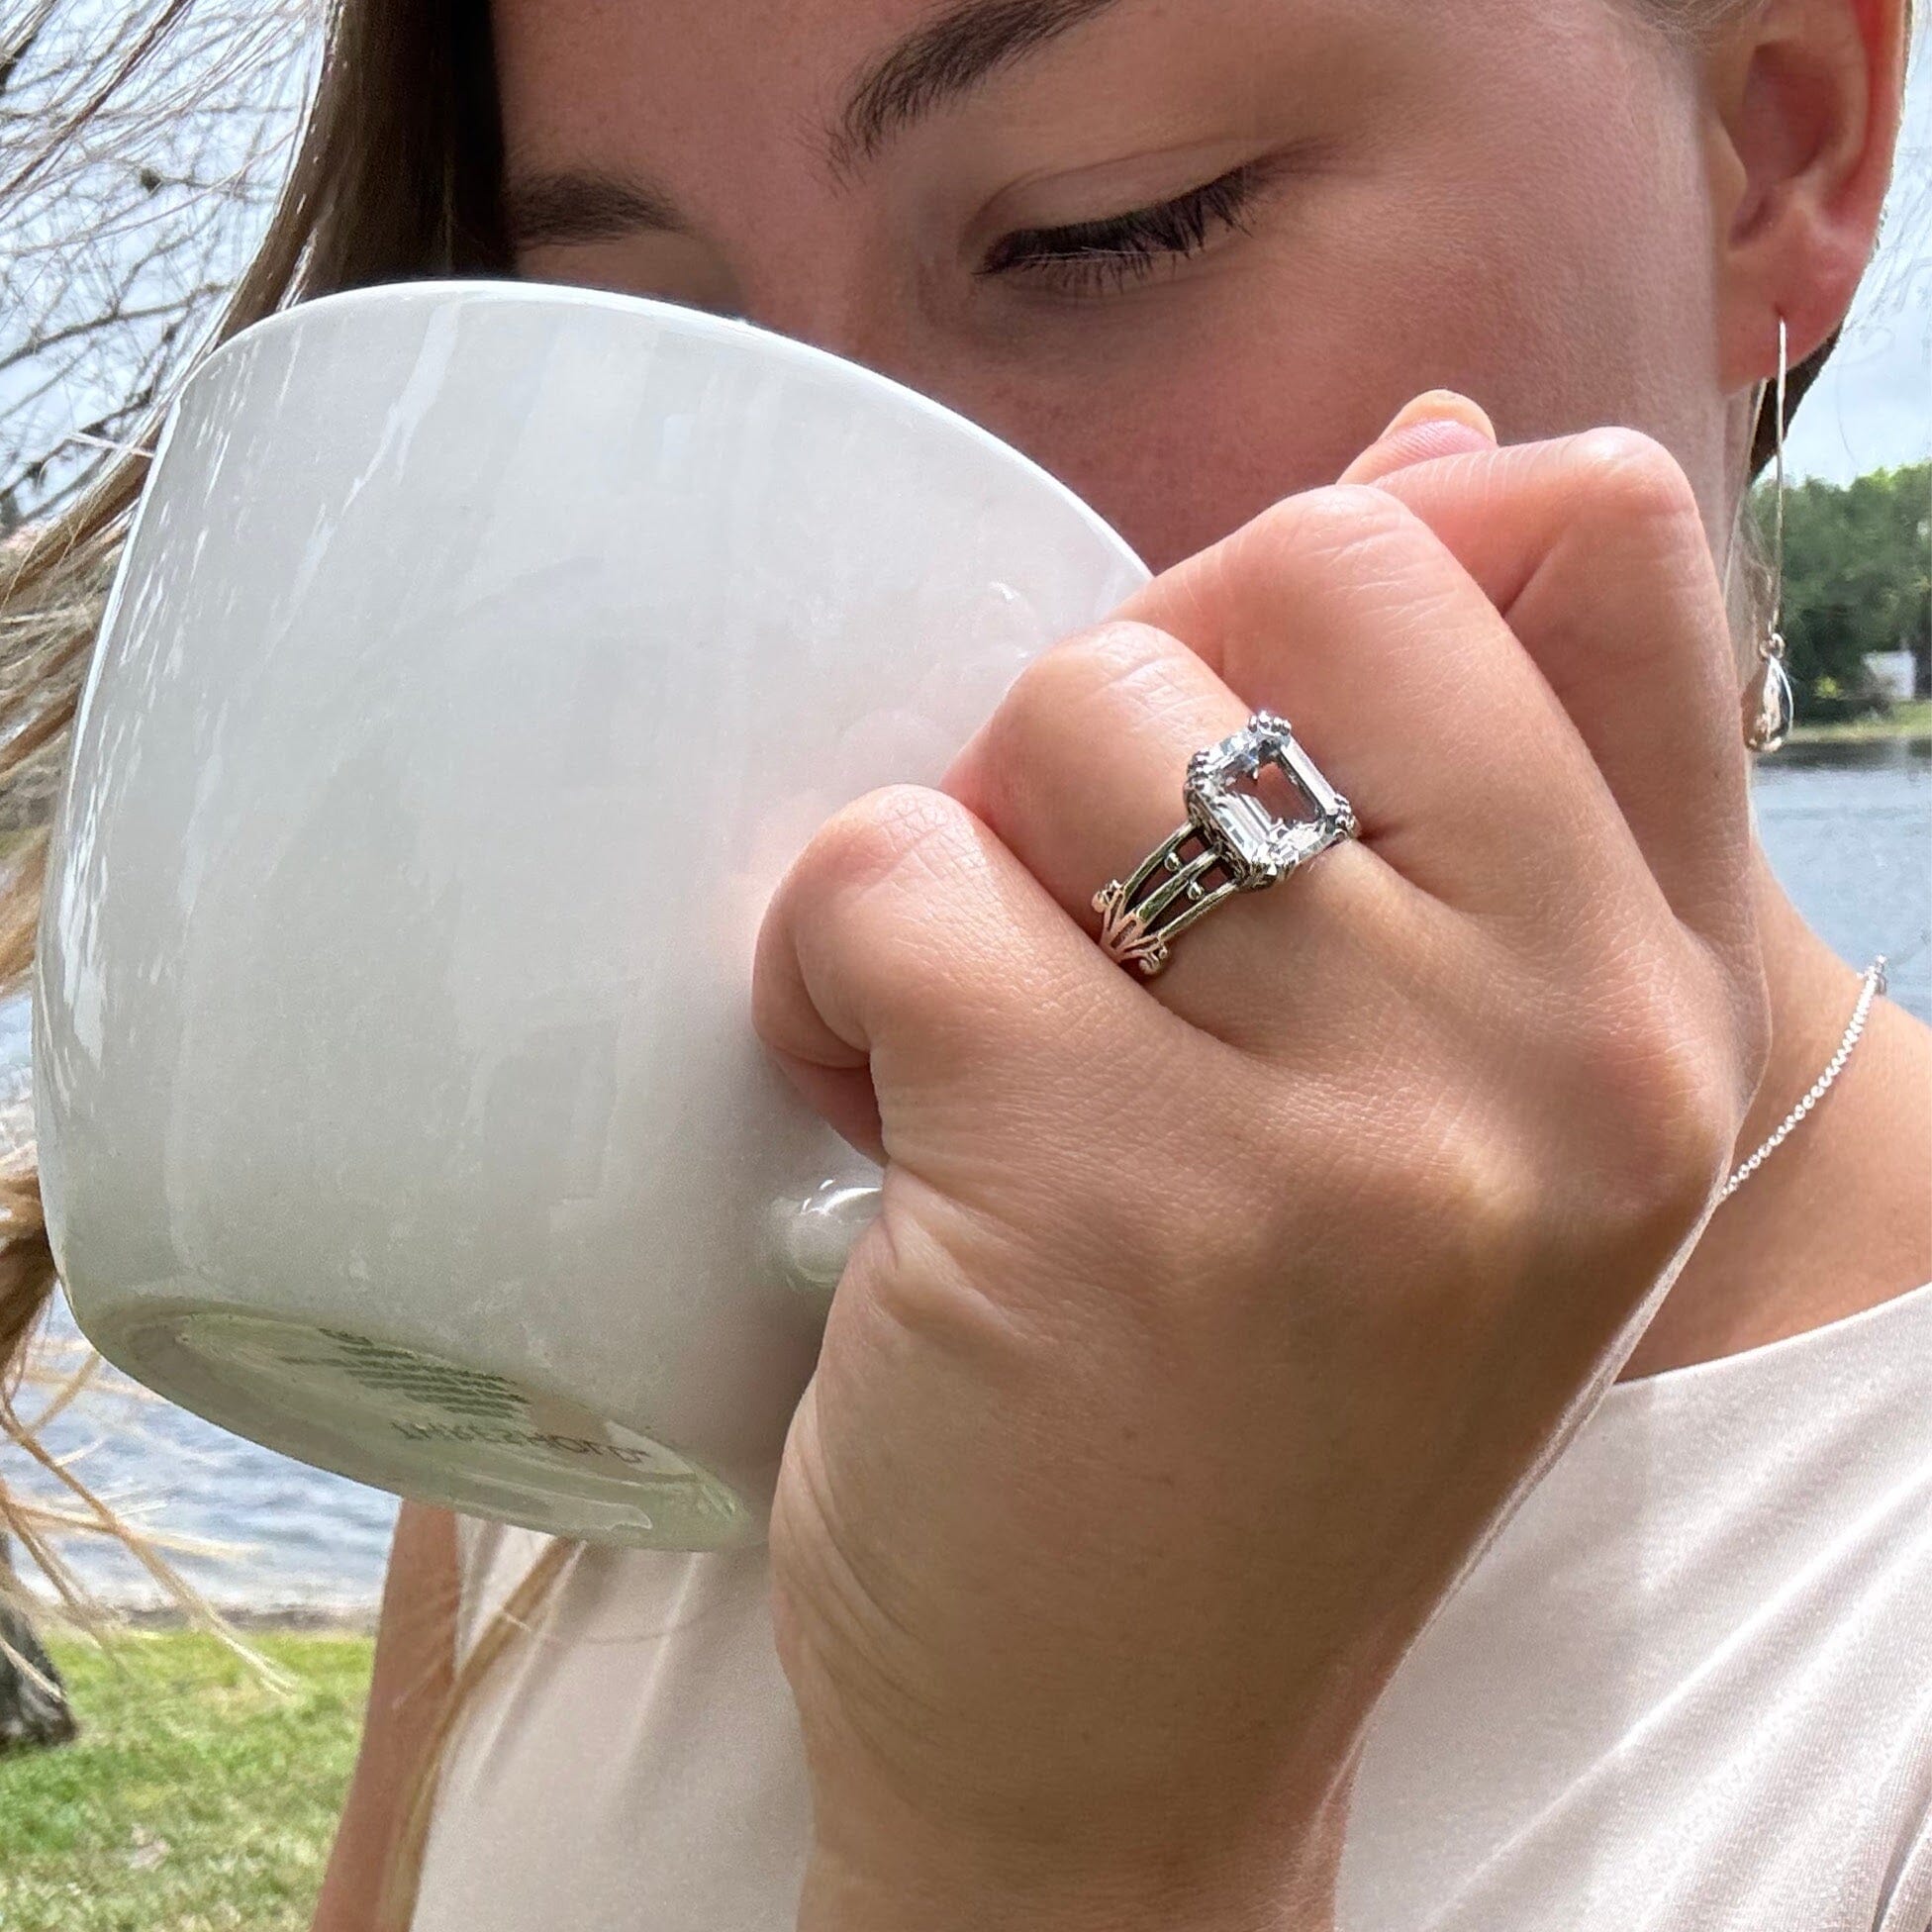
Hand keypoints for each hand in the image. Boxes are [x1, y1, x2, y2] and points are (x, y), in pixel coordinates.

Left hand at [754, 402, 1769, 1930]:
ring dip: (964, 851)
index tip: (1255, 695)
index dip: (1378, 552)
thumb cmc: (1249, 1408)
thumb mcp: (1433, 1110)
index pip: (1606, 556)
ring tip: (972, 1039)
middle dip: (1131, 704)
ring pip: (1077, 715)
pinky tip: (870, 1117)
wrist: (1120, 1761)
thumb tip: (1429, 440)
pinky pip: (893, 882)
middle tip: (1079, 904)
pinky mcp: (1099, 1195)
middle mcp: (1557, 1049)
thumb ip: (1444, 779)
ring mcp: (1348, 1131)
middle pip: (1307, 571)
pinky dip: (827, 968)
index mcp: (1655, 1002)